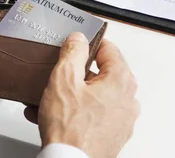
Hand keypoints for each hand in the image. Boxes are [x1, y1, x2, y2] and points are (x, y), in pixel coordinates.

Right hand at [25, 33, 139, 157]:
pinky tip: (50, 113)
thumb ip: (72, 53)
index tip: (73, 46)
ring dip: (69, 94)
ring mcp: (120, 120)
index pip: (109, 49)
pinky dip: (72, 111)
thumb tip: (78, 39)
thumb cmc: (70, 127)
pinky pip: (90, 114)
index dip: (87, 44)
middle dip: (74, 73)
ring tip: (47, 97)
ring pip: (92, 95)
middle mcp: (127, 100)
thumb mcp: (63, 78)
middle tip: (57, 74)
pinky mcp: (110, 135)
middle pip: (100, 74)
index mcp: (121, 81)